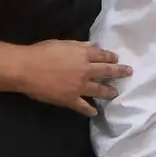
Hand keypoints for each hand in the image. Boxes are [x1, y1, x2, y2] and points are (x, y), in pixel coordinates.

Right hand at [13, 40, 132, 115]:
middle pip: (107, 71)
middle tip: (129, 73)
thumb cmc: (42, 52)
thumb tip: (95, 46)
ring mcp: (79, 86)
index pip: (103, 55)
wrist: (26, 69)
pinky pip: (83, 106)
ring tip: (115, 93)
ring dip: (109, 92)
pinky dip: (90, 110)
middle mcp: (86, 70)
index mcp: (84, 55)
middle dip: (120, 72)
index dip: (111, 57)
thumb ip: (80, 45)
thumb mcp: (63, 43)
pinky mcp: (70, 99)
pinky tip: (95, 112)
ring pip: (99, 90)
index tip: (117, 58)